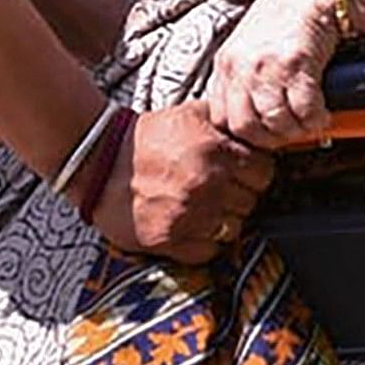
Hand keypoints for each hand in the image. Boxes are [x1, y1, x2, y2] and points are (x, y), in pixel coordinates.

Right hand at [91, 106, 276, 263]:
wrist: (99, 161)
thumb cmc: (147, 138)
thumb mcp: (190, 113)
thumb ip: (226, 120)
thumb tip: (255, 128)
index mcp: (215, 150)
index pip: (264, 172)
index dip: (255, 171)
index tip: (243, 172)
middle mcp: (206, 185)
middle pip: (251, 202)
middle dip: (240, 195)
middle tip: (221, 189)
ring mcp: (188, 216)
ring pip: (234, 228)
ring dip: (224, 219)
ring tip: (206, 206)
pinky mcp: (169, 241)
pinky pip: (209, 251)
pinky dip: (205, 241)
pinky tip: (193, 225)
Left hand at [205, 0, 341, 149]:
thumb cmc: (282, 19)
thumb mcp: (246, 46)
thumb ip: (240, 77)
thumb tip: (248, 115)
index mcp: (225, 64)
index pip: (220, 118)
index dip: (242, 133)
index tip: (262, 133)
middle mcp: (241, 67)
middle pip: (245, 127)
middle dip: (269, 139)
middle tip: (287, 135)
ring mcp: (267, 66)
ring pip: (275, 123)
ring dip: (295, 131)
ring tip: (307, 125)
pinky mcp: (296, 65)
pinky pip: (304, 111)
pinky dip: (315, 120)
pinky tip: (321, 115)